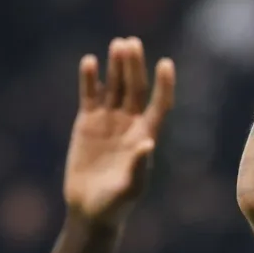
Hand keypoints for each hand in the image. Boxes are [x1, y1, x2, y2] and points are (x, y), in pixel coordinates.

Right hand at [66, 38, 174, 226]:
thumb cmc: (115, 203)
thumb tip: (147, 144)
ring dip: (117, 66)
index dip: (164, 85)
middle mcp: (131, 124)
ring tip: (117, 44)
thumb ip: (138, 167)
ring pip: (115, 87)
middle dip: (135, 66)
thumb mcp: (129, 189)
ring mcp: (109, 120)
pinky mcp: (87, 122)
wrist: (90, 209)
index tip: (166, 64)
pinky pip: (91, 95)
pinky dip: (89, 79)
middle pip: (135, 89)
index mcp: (147, 136)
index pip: (160, 104)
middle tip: (131, 43)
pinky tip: (89, 61)